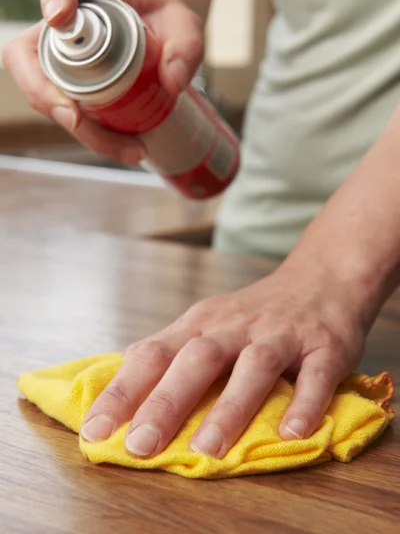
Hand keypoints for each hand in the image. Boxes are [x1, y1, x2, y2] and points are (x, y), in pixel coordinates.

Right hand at [1, 0, 203, 164]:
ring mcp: (61, 61)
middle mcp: (65, 27)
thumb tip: (172, 82)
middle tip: (79, 120)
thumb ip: (187, 47)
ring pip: (45, 95)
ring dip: (80, 129)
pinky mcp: (69, 90)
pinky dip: (94, 138)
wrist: (161, 36)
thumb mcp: (186, 28)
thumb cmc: (167, 24)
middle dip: (46, 93)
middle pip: (30, 55)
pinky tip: (127, 149)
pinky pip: (68, 116)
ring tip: (130, 149)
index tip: (60, 17)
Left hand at [80, 259, 365, 457]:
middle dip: (166, 402)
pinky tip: (293, 434)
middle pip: (197, 359)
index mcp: (200, 323)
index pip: (153, 353)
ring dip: (230, 407)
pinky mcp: (323, 346)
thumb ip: (170, 350)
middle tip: (141, 445)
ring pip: (253, 367)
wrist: (318, 279)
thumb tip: (121, 380)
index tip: (95, 430)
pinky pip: (315, 374)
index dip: (123, 391)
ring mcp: (280, 334)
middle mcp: (235, 326)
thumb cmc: (252, 313)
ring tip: (207, 448)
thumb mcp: (206, 322)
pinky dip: (305, 402)